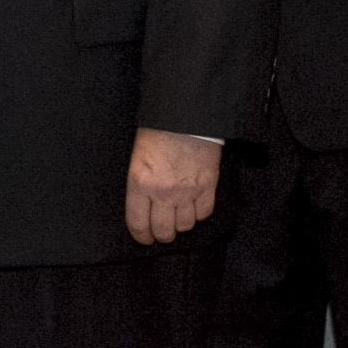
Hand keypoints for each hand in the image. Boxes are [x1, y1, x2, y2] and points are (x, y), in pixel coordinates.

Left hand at [126, 129, 220, 244]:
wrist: (187, 110)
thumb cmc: (159, 128)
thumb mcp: (138, 156)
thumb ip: (141, 184)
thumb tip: (145, 206)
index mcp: (140, 182)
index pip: (138, 224)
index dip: (142, 236)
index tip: (145, 237)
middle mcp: (163, 192)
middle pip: (164, 231)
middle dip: (163, 234)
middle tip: (163, 230)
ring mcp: (187, 190)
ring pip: (185, 226)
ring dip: (182, 223)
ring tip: (180, 214)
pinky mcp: (208, 185)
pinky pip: (204, 213)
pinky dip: (200, 213)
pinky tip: (196, 204)